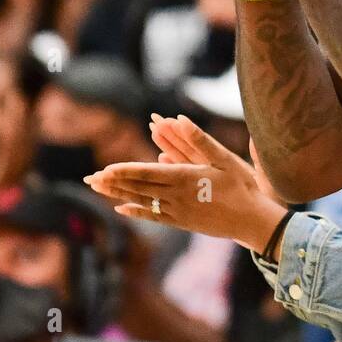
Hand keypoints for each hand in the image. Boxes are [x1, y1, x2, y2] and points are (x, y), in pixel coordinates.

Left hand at [84, 115, 286, 252]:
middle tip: (90, 178)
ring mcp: (177, 211)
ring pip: (141, 202)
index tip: (104, 169)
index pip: (146, 173)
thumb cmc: (242, 186)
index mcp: (184, 178)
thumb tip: (180, 119)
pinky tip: (121, 209)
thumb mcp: (225, 158)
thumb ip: (200, 140)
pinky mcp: (181, 222)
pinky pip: (152, 216)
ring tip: (99, 189)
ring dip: (118, 194)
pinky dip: (135, 212)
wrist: (251, 221)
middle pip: (138, 188)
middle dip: (113, 182)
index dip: (124, 171)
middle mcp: (176, 196)